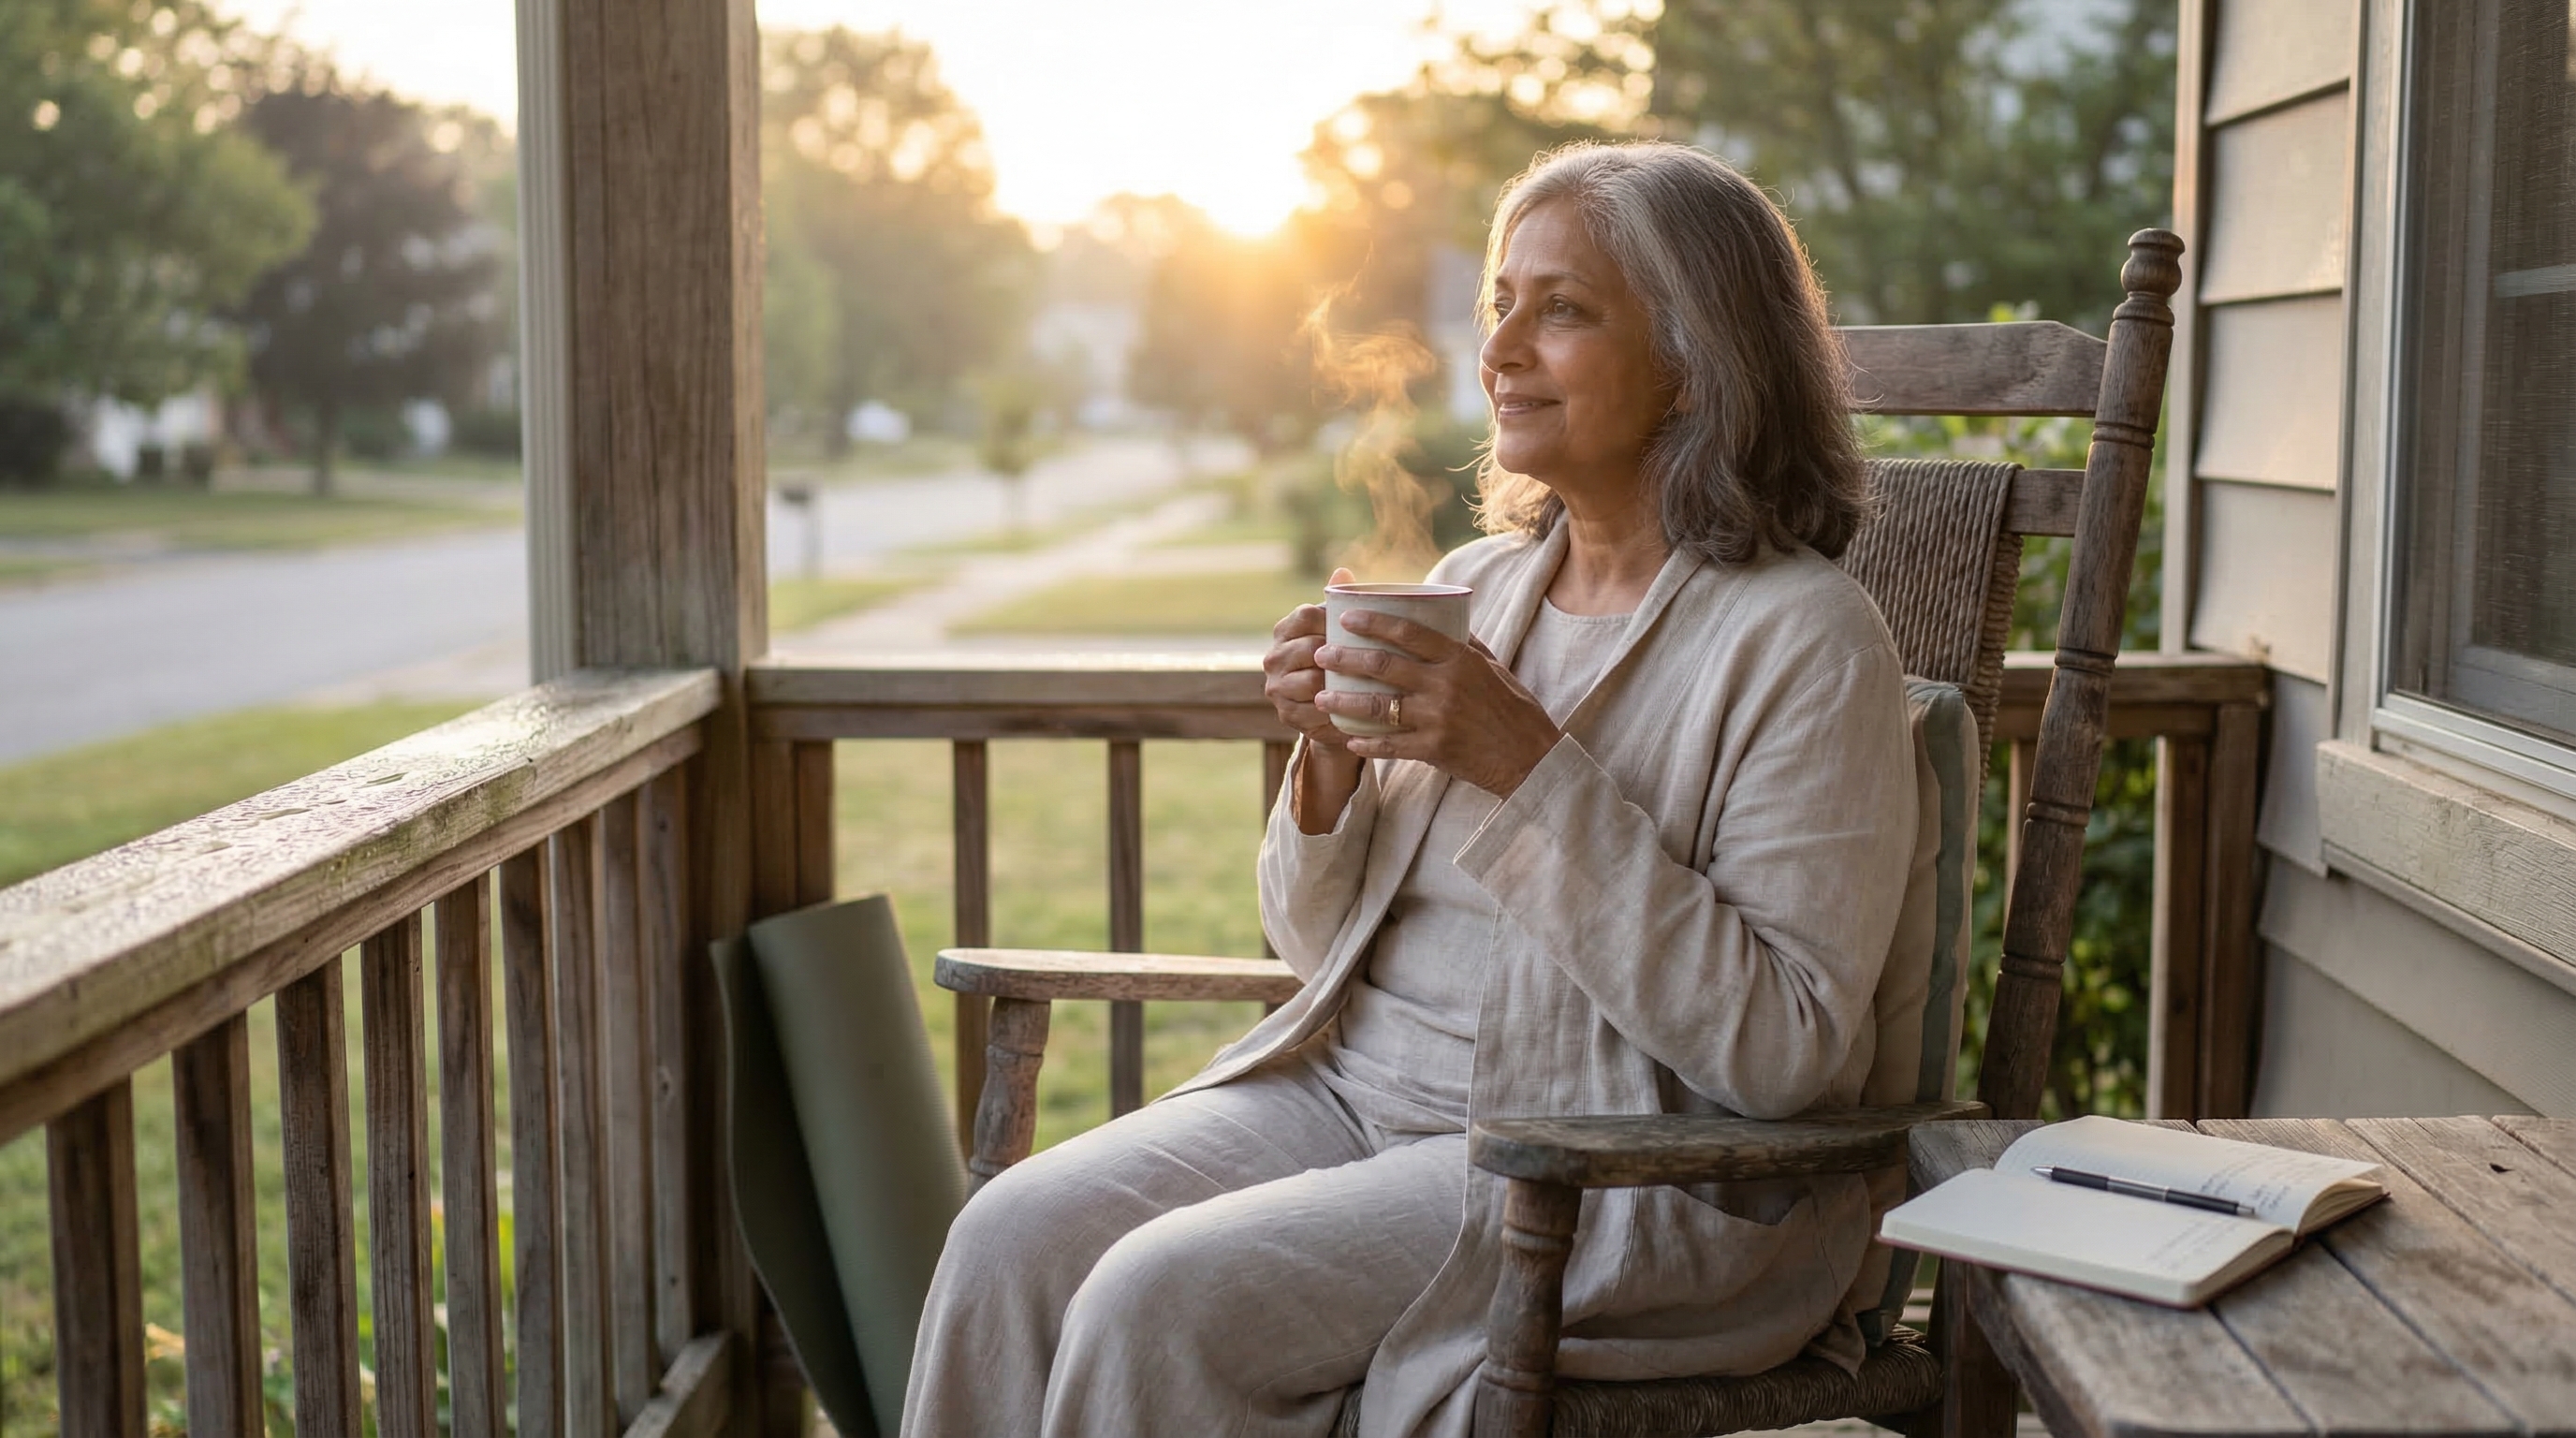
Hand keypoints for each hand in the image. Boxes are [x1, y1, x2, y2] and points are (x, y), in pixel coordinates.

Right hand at [1263, 566, 1358, 752]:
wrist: (1332, 709)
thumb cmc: (1339, 660)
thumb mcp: (1339, 631)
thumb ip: (1339, 602)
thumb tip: (1343, 571)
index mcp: (1285, 630)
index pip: (1305, 615)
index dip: (1333, 620)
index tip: (1359, 627)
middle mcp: (1273, 657)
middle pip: (1309, 648)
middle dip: (1340, 654)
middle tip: (1370, 659)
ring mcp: (1276, 687)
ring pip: (1310, 681)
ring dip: (1338, 683)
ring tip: (1364, 683)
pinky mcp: (1286, 714)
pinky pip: (1313, 711)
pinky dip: (1335, 710)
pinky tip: (1354, 707)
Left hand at [1313, 608, 1562, 796]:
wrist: (1531, 758)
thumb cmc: (1513, 709)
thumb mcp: (1494, 669)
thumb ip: (1466, 646)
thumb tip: (1444, 620)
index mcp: (1460, 659)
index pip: (1408, 632)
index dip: (1373, 622)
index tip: (1345, 618)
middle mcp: (1446, 685)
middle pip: (1384, 665)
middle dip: (1345, 658)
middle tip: (1320, 654)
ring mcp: (1438, 718)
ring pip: (1379, 706)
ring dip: (1345, 700)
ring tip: (1321, 696)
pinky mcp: (1434, 749)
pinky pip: (1390, 746)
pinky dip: (1366, 743)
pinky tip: (1348, 738)